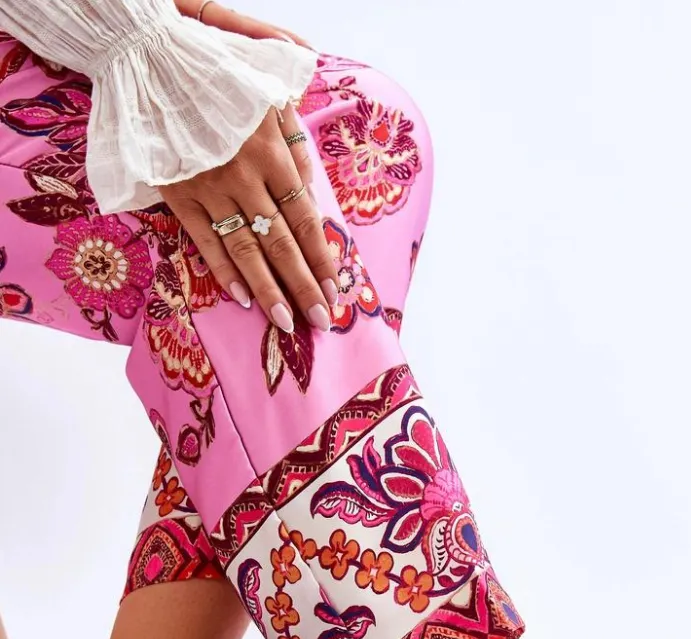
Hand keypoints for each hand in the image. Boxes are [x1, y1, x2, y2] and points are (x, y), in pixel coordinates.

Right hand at [162, 4, 333, 331]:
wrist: (152, 62)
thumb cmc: (219, 77)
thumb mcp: (269, 95)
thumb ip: (294, 141)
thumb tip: (311, 187)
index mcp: (272, 151)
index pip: (304, 216)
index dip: (321, 256)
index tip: (335, 288)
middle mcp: (244, 176)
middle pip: (280, 242)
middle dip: (303, 285)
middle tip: (320, 321)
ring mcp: (208, 188)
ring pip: (245, 249)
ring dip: (268, 290)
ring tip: (285, 322)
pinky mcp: (177, 194)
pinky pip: (204, 241)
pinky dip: (223, 271)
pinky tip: (243, 298)